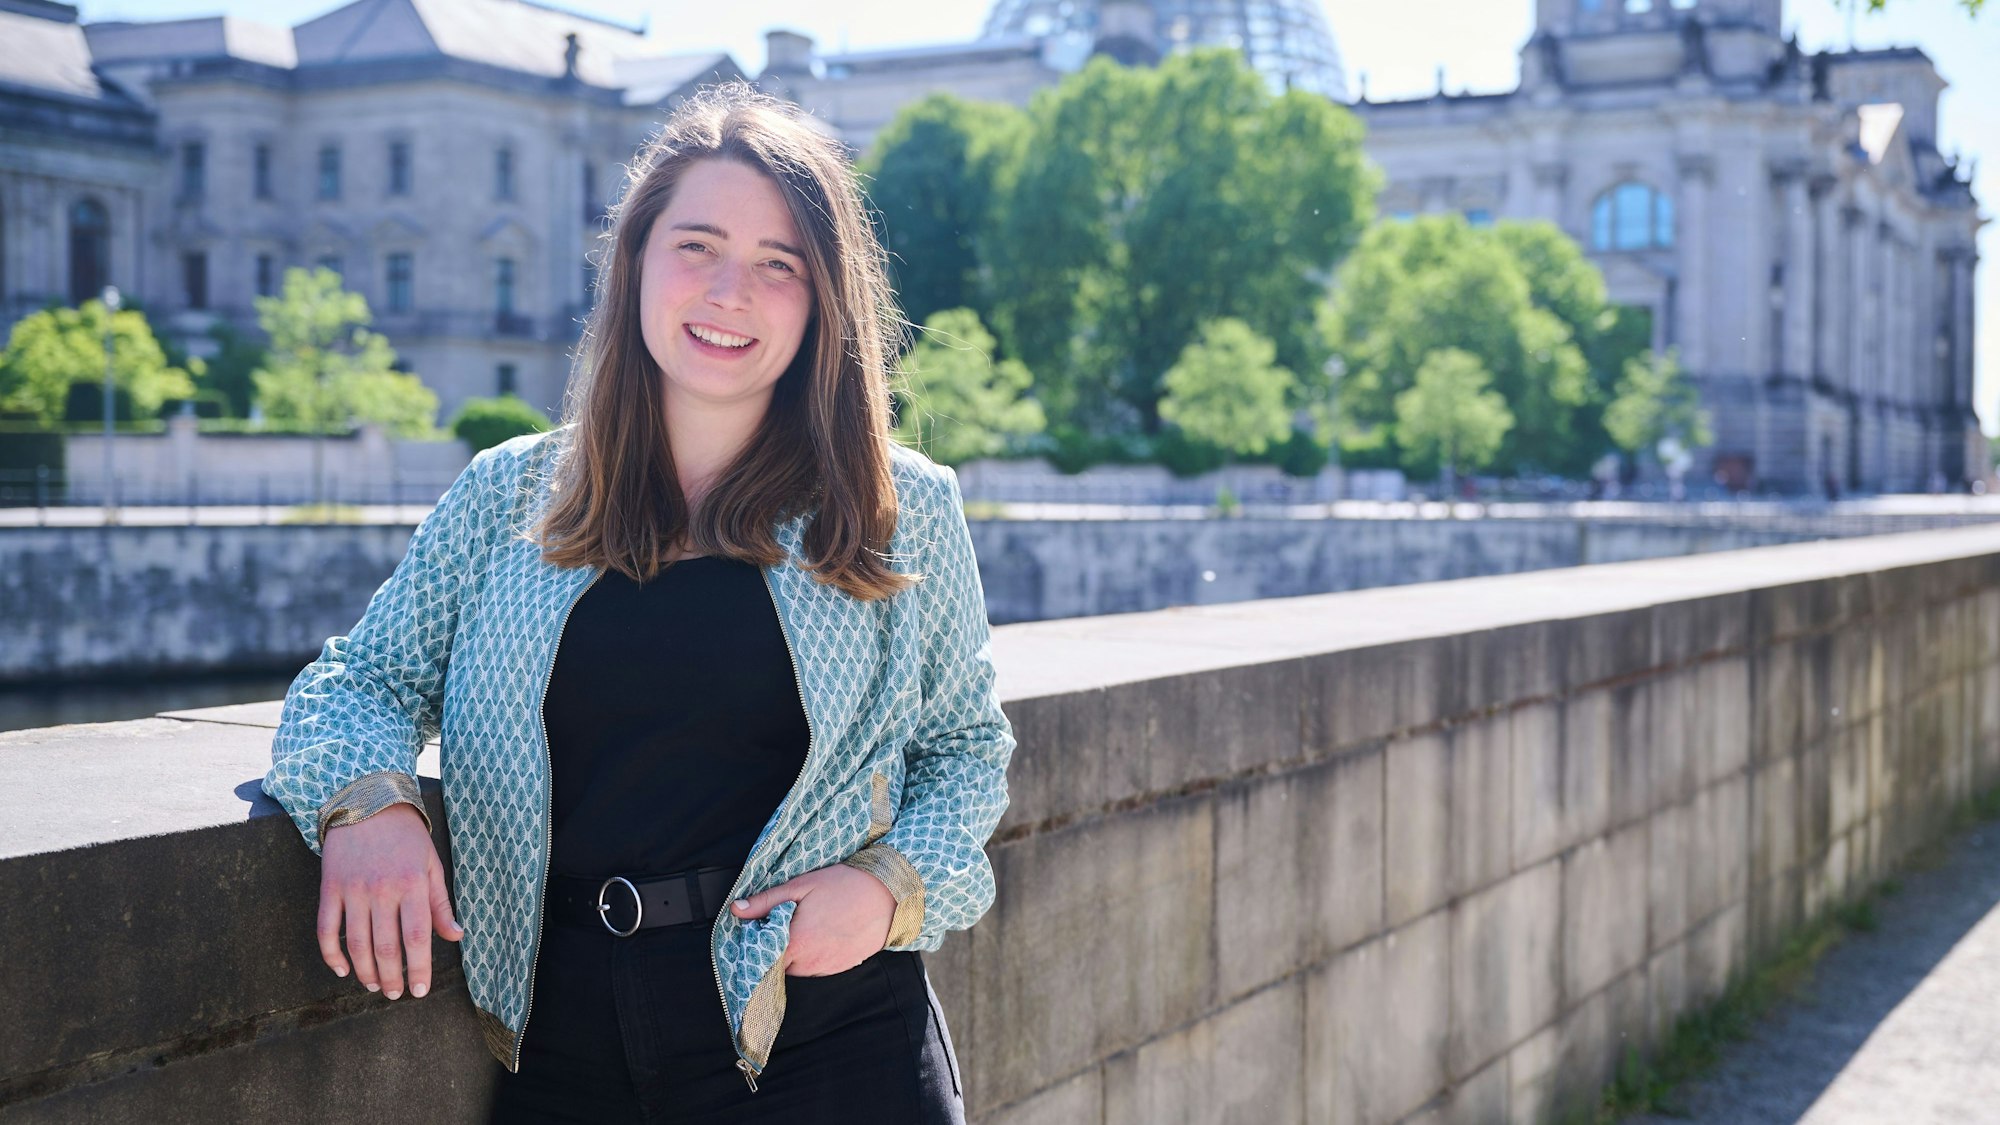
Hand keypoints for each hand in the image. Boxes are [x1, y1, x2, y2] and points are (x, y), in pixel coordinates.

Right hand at [318, 804, 462, 999]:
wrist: (366, 802)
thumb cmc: (406, 837)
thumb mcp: (431, 865)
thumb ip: (440, 904)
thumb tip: (455, 936)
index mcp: (412, 884)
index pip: (417, 937)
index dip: (419, 968)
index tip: (420, 991)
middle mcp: (382, 890)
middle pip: (385, 947)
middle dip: (392, 977)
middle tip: (397, 994)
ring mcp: (353, 890)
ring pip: (357, 943)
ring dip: (365, 971)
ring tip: (375, 986)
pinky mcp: (329, 888)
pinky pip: (326, 929)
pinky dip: (332, 954)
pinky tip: (343, 970)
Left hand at [729, 864, 893, 976]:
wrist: (888, 896)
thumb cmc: (844, 886)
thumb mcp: (801, 886)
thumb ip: (766, 902)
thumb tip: (736, 909)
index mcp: (795, 942)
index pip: (760, 955)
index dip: (757, 940)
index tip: (757, 927)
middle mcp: (808, 963)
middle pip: (777, 963)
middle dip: (775, 945)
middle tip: (784, 921)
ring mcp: (825, 969)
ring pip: (795, 967)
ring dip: (794, 952)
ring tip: (805, 925)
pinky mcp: (839, 969)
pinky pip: (814, 968)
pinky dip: (811, 955)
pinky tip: (821, 933)